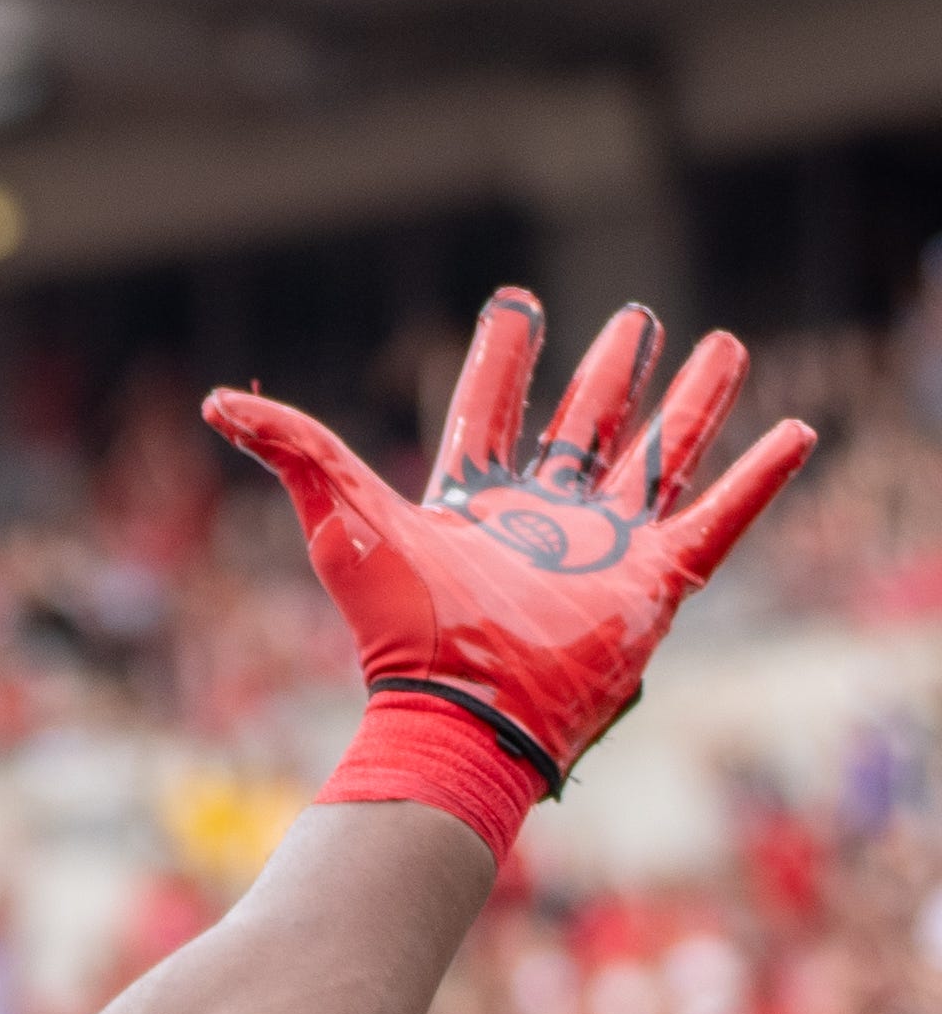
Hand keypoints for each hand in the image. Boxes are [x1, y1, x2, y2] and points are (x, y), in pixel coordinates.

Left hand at [204, 289, 816, 785]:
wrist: (463, 707)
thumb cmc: (399, 624)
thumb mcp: (341, 518)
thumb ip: (292, 451)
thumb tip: (219, 403)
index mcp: (472, 501)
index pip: (489, 409)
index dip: (503, 358)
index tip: (517, 306)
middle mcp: (542, 519)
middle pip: (584, 428)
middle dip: (608, 374)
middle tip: (634, 319)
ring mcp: (602, 550)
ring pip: (658, 459)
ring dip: (692, 404)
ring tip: (723, 348)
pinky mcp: (653, 584)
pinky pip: (719, 520)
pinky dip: (759, 479)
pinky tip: (794, 432)